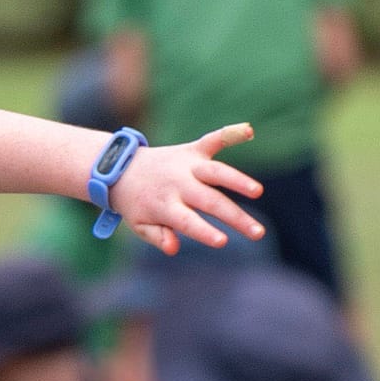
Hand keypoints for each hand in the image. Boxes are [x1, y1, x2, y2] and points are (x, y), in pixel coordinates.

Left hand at [114, 125, 263, 255]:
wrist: (121, 169)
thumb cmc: (137, 204)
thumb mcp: (140, 225)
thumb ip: (158, 237)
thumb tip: (173, 248)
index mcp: (165, 206)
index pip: (188, 221)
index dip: (204, 232)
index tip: (222, 242)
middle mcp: (178, 184)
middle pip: (211, 202)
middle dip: (236, 218)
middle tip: (258, 233)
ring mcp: (187, 165)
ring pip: (216, 172)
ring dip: (238, 180)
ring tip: (257, 192)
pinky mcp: (193, 150)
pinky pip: (213, 140)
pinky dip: (229, 134)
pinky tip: (248, 131)